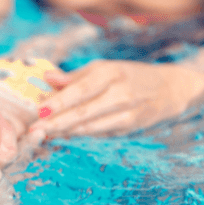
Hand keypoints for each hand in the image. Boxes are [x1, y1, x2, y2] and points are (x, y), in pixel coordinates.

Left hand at [30, 60, 203, 136]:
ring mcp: (126, 112)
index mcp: (110, 73)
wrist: (169, 88)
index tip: (39, 110)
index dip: (58, 101)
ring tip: (43, 134)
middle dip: (55, 123)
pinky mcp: (129, 127)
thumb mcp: (103, 69)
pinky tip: (62, 135)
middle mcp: (119, 93)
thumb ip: (74, 77)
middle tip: (34, 130)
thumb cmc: (127, 76)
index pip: (80, 90)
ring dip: (63, 132)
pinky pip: (98, 133)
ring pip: (89, 126)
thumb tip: (47, 77)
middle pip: (82, 112)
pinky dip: (79, 134)